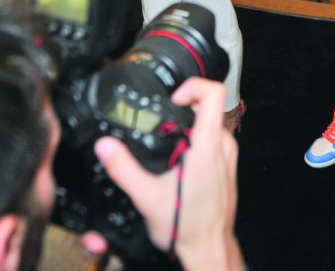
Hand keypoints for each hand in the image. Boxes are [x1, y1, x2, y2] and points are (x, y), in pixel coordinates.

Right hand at [87, 79, 242, 269]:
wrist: (208, 248)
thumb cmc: (186, 227)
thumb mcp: (147, 197)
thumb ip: (123, 168)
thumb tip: (105, 147)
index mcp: (207, 147)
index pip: (213, 93)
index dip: (192, 87)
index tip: (174, 99)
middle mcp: (224, 148)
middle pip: (210, 108)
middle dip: (185, 110)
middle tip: (164, 124)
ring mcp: (229, 159)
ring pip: (213, 126)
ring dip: (191, 129)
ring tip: (170, 147)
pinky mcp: (228, 169)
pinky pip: (216, 143)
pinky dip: (198, 144)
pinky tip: (179, 165)